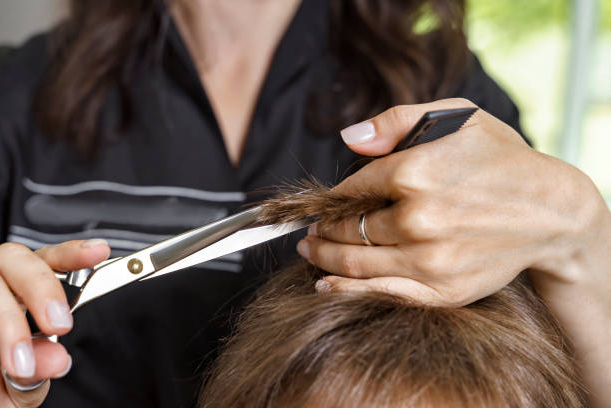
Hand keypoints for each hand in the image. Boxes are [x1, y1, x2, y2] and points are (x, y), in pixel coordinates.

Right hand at [0, 239, 109, 407]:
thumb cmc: (1, 382)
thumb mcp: (24, 382)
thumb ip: (41, 366)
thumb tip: (57, 360)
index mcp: (24, 288)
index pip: (51, 260)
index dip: (73, 253)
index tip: (98, 250)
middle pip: (16, 260)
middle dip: (41, 288)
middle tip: (60, 325)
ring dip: (9, 321)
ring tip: (20, 364)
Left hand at [297, 98, 609, 306]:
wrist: (551, 210)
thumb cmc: (501, 160)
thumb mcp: (456, 118)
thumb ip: (395, 121)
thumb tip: (348, 138)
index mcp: (415, 172)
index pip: (350, 191)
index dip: (328, 201)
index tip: (318, 207)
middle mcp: (419, 219)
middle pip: (349, 230)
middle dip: (321, 232)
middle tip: (307, 233)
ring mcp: (431, 260)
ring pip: (356, 264)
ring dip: (324, 259)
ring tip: (310, 252)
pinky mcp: (444, 290)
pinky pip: (381, 294)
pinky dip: (345, 292)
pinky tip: (326, 286)